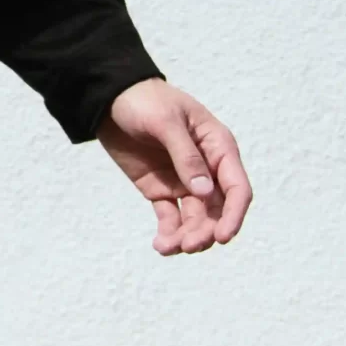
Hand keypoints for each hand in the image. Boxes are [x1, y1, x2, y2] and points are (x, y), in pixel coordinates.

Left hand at [99, 79, 251, 255]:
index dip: (234, 214)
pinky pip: (170, 218)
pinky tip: (161, 245)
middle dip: (206, 231)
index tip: (222, 237)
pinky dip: (169, 234)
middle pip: (217, 210)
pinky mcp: (161, 190)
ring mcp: (184, 182)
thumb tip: (204, 191)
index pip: (237, 187)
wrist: (109, 98)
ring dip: (188, 236)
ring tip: (169, 247)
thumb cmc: (144, 100)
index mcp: (217, 147)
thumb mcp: (165, 121)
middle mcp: (207, 169)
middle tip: (189, 245)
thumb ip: (185, 155)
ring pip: (195, 219)